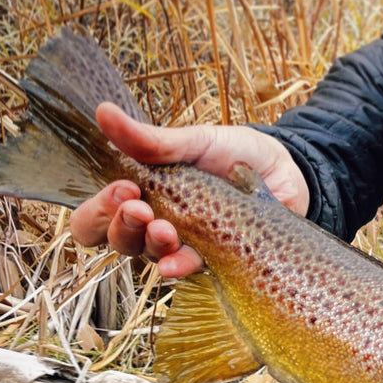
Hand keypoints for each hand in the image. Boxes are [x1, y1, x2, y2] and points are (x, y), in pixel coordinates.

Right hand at [69, 103, 309, 276]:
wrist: (286, 170)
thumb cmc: (235, 153)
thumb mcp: (195, 141)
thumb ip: (151, 140)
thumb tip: (103, 112)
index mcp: (142, 191)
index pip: (96, 214)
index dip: (97, 209)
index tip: (122, 188)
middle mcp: (155, 222)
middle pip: (115, 239)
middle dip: (119, 226)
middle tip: (139, 208)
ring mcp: (183, 243)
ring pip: (148, 255)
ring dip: (151, 243)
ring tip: (166, 228)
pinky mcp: (213, 259)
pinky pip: (188, 270)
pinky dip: (179, 266)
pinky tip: (176, 263)